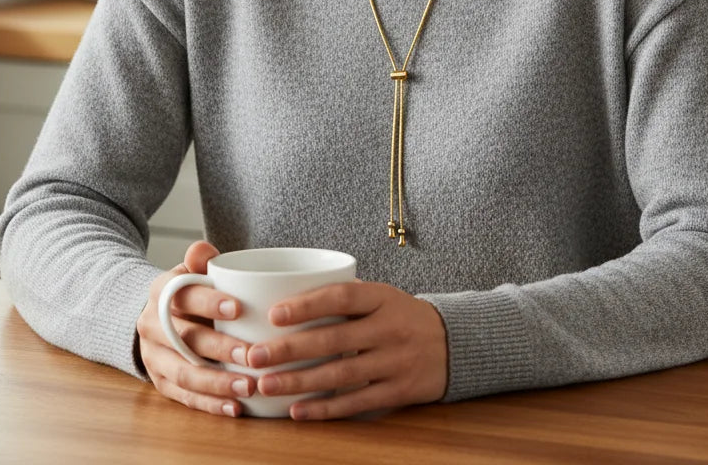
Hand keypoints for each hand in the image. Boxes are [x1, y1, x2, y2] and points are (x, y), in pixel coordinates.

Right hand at [135, 240, 256, 416]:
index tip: (239, 308)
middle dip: (219, 348)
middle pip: (184, 339)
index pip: (182, 295)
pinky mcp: (160, 382)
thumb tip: (203, 250)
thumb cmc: (190, 290)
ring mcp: (153, 357)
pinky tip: (235, 407)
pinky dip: (210, 404)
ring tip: (249, 386)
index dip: (209, 302)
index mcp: (160, 291)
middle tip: (251, 354)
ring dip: (217, 382)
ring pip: (184, 373)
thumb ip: (200, 259)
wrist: (158, 315)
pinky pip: (184, 397)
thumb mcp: (192, 270)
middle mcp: (151, 325)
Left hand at [245, 281, 448, 420]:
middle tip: (254, 355)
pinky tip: (297, 410)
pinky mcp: (398, 391)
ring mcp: (395, 361)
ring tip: (265, 385)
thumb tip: (287, 297)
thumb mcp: (382, 296)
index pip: (342, 297)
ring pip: (340, 374)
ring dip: (299, 381)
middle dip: (290, 349)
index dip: (307, 304)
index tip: (274, 313)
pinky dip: (325, 408)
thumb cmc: (402, 316)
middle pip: (334, 338)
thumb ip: (345, 298)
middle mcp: (389, 328)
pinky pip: (356, 402)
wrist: (454, 343)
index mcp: (382, 297)